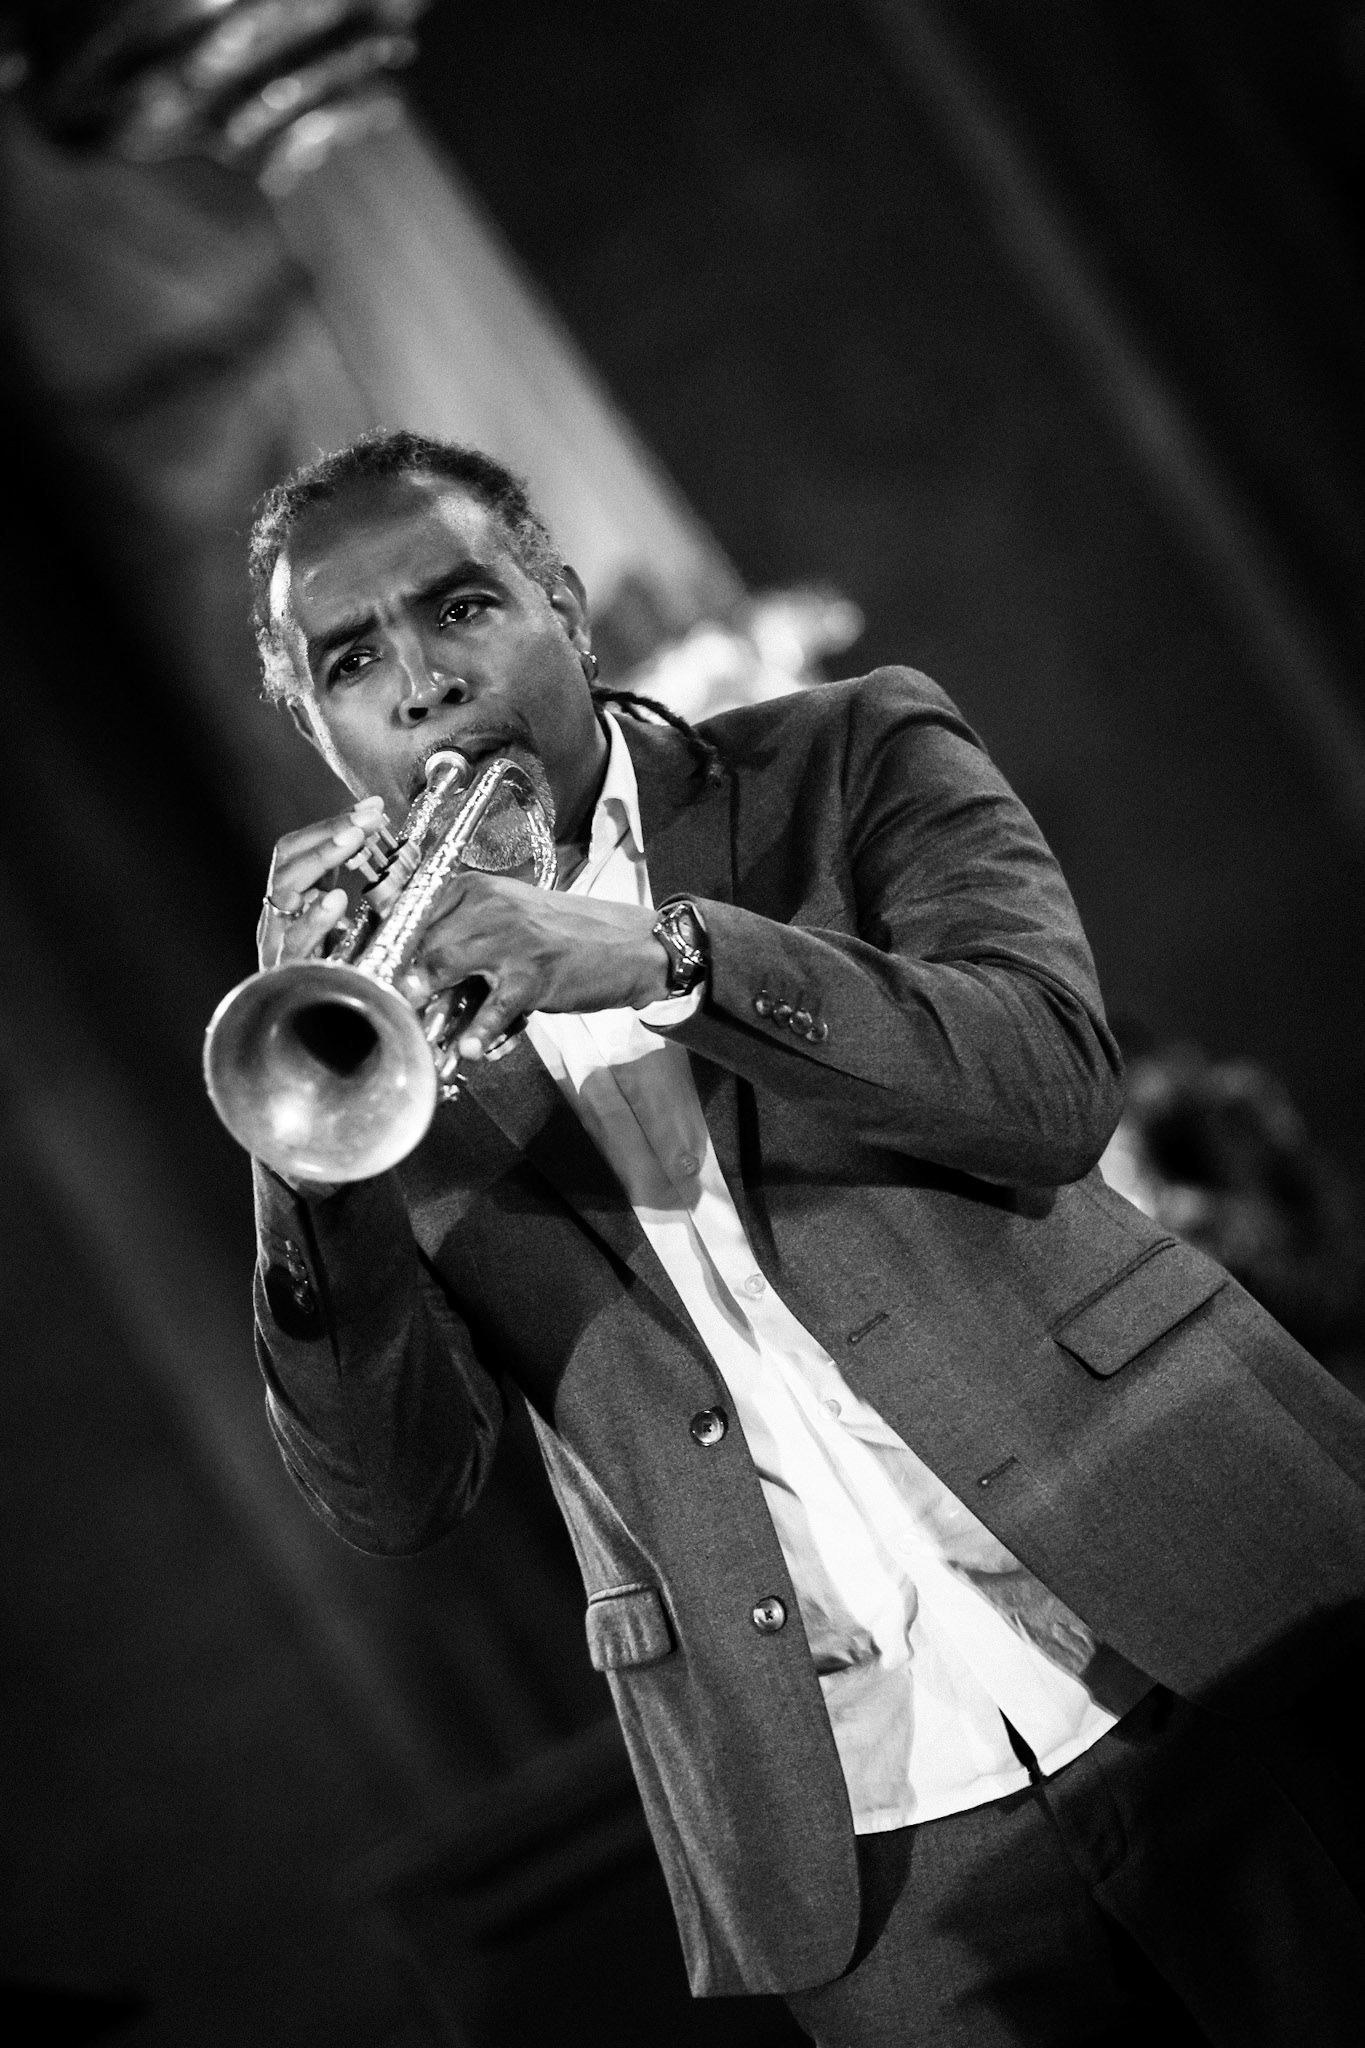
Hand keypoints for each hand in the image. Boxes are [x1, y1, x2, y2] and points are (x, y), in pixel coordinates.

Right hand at [257, 795, 386, 969]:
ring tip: (353, 840)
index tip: (372, 807)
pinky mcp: (286, 973)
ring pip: (284, 889)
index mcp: (290, 901)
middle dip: (329, 832)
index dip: (331, 824)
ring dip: (321, 859)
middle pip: (287, 859)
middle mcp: (276, 916)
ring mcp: (276, 943)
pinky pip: (294, 942)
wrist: (315, 1040)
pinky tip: (335, 900)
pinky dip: (314, 918)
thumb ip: (361, 894)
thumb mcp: (351, 926)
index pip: (297, 848)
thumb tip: (393, 851)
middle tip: (367, 818)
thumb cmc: (337, 977)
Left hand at [400, 872, 671, 1060]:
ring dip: (427, 1002)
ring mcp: (511, 939)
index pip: (416, 913)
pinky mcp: (533, 975)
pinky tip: (469, 1049)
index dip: (393, 947)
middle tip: (394, 1007)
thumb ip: (465, 935)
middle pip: (424, 943)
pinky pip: (493, 1007)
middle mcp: (489, 905)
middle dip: (405, 979)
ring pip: (446, 968)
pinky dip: (478, 1031)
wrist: (628, 945)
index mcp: (478, 888)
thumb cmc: (565, 935)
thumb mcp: (511, 917)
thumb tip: (413, 973)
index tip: (378, 974)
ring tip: (417, 1028)